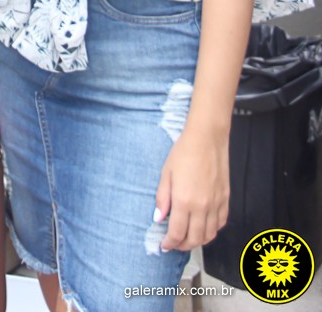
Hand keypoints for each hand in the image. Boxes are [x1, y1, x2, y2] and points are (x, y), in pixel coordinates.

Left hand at [154, 125, 229, 251]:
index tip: (164, 244)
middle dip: (182, 246)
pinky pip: (220, 223)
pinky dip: (212, 230)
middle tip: (174, 244)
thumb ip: (162, 198)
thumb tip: (158, 218)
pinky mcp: (225, 199)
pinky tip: (204, 226)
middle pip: (194, 239)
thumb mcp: (166, 173)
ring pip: (209, 235)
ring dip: (197, 241)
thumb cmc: (184, 152)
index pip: (176, 233)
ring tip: (187, 237)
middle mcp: (202, 207)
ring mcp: (216, 204)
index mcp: (184, 201)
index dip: (169, 243)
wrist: (207, 138)